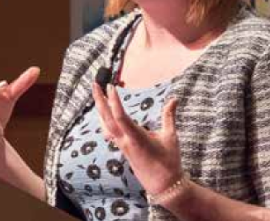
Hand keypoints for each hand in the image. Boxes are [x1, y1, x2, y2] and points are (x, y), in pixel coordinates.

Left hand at [91, 83, 184, 198]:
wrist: (163, 186)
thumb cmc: (169, 162)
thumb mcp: (171, 137)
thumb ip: (169, 116)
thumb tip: (174, 98)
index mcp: (136, 138)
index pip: (120, 117)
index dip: (114, 101)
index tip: (111, 86)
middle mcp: (125, 141)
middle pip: (106, 118)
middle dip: (100, 100)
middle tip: (95, 84)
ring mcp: (122, 146)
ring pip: (105, 125)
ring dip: (100, 109)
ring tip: (97, 94)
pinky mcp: (122, 149)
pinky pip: (109, 132)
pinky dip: (104, 120)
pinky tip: (103, 114)